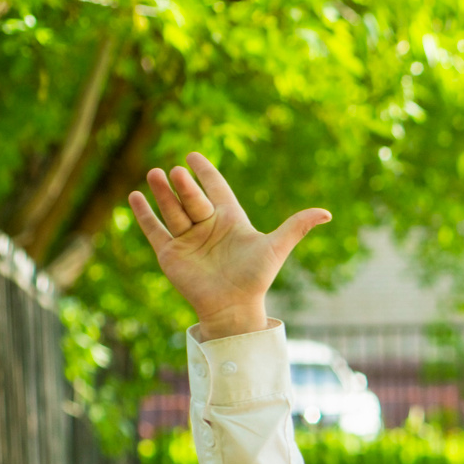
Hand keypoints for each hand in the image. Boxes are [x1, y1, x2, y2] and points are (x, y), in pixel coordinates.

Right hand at [127, 151, 330, 338]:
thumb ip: (297, 227)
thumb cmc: (256, 278)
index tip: (193, 155)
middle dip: (185, 186)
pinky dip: (144, 214)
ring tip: (155, 174)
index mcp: (230, 220)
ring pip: (172, 210)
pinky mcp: (169, 253)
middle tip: (178, 171)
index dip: (206, 173)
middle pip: (193, 199)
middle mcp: (207, 226)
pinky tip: (135, 196)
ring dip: (162, 194)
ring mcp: (187, 239)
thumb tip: (327, 213)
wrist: (233, 308)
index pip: (216, 190)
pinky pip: (154, 230)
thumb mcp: (276, 248)